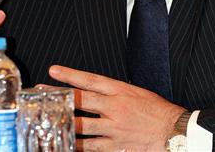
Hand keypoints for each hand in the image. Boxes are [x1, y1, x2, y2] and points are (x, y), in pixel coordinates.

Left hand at [49, 65, 184, 151]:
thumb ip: (113, 93)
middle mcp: (114, 108)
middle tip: (42, 94)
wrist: (172, 131)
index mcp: (119, 90)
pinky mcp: (115, 146)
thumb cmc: (155, 109)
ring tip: (46, 121)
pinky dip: (77, 146)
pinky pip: (91, 147)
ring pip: (80, 126)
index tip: (53, 71)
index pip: (89, 80)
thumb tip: (93, 92)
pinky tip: (65, 145)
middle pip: (80, 101)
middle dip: (59, 97)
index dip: (70, 75)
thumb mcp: (134, 92)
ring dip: (63, 123)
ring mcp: (113, 128)